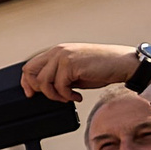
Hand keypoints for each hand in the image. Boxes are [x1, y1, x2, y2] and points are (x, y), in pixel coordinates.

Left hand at [20, 43, 140, 103]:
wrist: (123, 64)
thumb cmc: (101, 68)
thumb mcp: (74, 72)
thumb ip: (58, 76)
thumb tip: (42, 89)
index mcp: (57, 51)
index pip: (30, 66)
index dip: (27, 82)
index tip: (31, 94)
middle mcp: (57, 51)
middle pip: (30, 71)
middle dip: (36, 88)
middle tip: (52, 97)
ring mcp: (63, 56)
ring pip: (43, 81)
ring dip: (55, 95)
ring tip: (68, 97)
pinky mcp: (71, 64)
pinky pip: (59, 86)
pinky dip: (66, 96)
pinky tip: (77, 96)